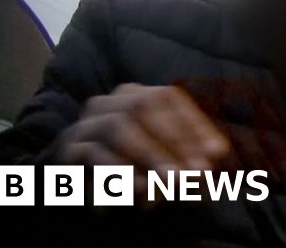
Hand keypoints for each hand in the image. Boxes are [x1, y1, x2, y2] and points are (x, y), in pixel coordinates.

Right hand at [53, 83, 229, 201]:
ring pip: (117, 128)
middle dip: (175, 140)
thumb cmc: (133, 167)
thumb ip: (189, 152)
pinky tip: (143, 189)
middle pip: (143, 108)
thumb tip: (218, 150)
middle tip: (198, 170)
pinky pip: (92, 155)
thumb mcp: (166, 158)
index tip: (217, 152)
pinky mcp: (67, 151)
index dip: (194, 123)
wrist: (79, 184)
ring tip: (173, 180)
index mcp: (135, 95)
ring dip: (150, 155)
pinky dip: (120, 171)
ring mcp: (84, 125)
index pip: (167, 98)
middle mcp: (108, 103)